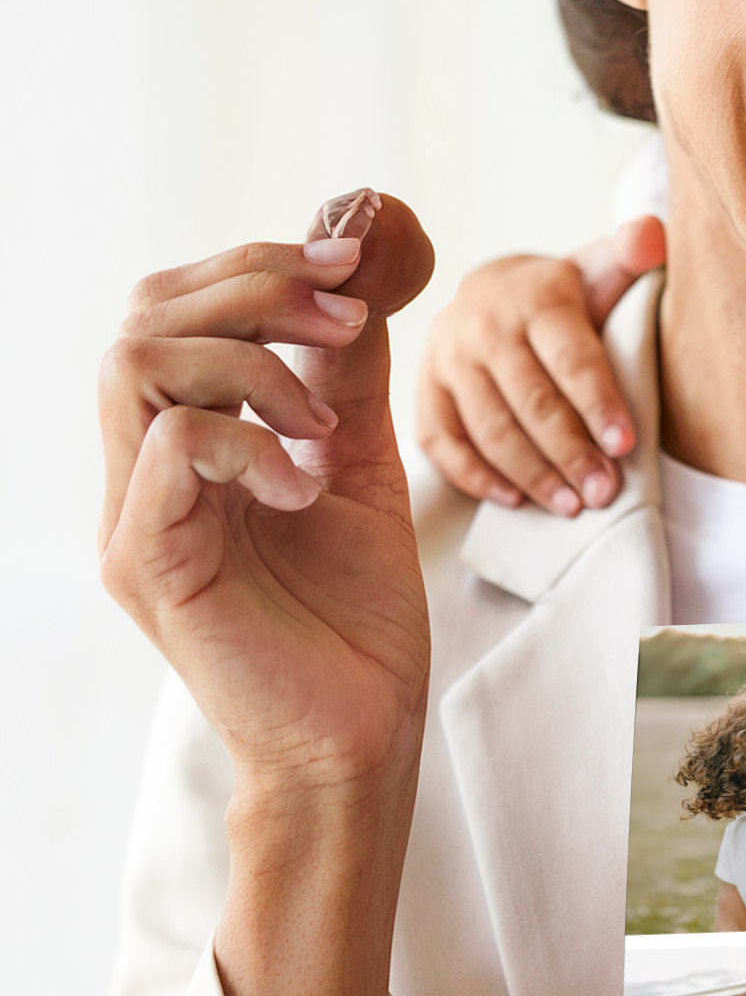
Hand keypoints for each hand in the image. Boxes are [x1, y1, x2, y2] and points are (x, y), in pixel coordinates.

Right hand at [99, 194, 435, 795]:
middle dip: (256, 289)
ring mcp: (134, 517)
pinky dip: (249, 441)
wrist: (360, 731)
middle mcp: (141, 472)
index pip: (172, 309)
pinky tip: (307, 482)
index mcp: (183, 444)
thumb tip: (361, 277)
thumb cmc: (356, 614)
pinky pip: (169, 446)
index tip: (352, 264)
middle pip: (145, 317)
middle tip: (346, 318)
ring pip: (137, 363)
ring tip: (324, 424)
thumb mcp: (361, 466)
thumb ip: (346, 379)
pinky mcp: (148, 564)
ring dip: (252, 362)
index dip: (255, 266)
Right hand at [416, 214, 661, 515]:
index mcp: (535, 298)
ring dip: (531, 474)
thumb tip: (653, 233)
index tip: (625, 446)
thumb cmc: (566, 296)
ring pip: (489, 428)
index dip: (598, 403)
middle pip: (530, 401)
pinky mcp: (425, 389)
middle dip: (570, 452)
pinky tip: (514, 501)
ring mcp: (448, 358)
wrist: (497, 291)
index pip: (570, 357)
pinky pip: (441, 441)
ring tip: (572, 506)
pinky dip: (475, 476)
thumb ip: (632, 253)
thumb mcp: (601, 268)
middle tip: (604, 492)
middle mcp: (484, 326)